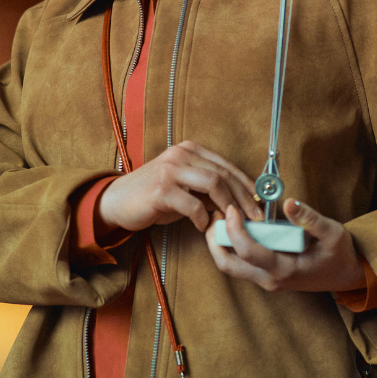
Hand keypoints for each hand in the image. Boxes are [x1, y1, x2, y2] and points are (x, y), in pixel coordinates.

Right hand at [97, 140, 262, 232]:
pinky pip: (192, 204)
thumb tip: (237, 201)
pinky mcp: (161, 190)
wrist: (117, 202)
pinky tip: (203, 227)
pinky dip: (202, 218)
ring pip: (213, 183)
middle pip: (223, 173)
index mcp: (189, 150)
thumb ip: (206, 189)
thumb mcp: (183, 187)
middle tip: (255, 217)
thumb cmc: (154, 196)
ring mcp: (171, 170)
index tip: (260, 201)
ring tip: (233, 221)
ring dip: (228, 205)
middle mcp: (181, 155)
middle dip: (243, 196)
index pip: (226, 165)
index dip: (246, 183)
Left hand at [205, 198, 366, 292]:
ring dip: (219, 243)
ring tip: (220, 216)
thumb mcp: (332, 232)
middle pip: (228, 264)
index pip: (248, 252)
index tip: (231, 208)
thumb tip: (288, 202)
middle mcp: (270, 278)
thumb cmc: (340, 253)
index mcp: (285, 269)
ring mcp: (267, 279)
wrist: (347, 275)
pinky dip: (231, 245)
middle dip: (214, 240)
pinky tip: (234, 224)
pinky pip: (240, 263)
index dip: (235, 229)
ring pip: (231, 265)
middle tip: (213, 213)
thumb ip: (310, 218)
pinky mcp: (267, 274)